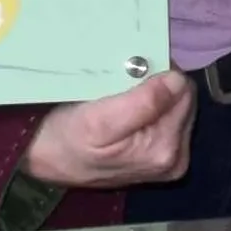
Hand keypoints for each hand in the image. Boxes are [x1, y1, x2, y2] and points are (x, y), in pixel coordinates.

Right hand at [19, 72, 195, 193]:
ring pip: (176, 105)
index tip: (133, 70)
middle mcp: (176, 158)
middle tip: (124, 82)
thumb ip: (143, 104)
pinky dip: (150, 104)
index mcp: (167, 151)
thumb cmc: (66, 140)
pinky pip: (166, 116)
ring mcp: (170, 158)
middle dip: (159, 85)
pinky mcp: (161, 155)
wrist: (45, 160)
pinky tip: (128, 107)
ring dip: (154, 93)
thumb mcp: (98, 121)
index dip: (160, 74)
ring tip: (122, 95)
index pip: (184, 93)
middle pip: (184, 99)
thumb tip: (177, 80)